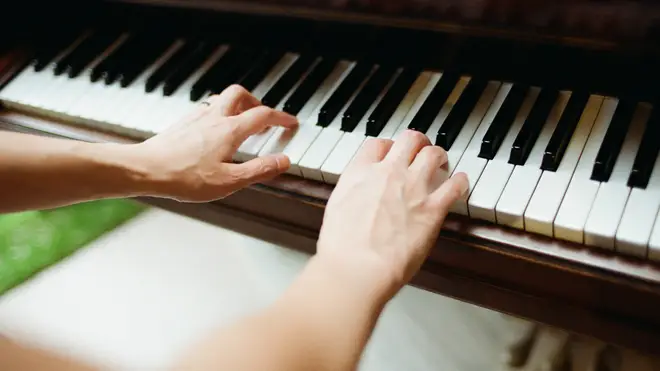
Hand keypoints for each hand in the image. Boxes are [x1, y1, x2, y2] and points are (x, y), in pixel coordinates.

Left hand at [136, 85, 297, 201]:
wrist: (145, 170)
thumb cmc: (184, 177)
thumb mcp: (229, 181)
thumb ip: (259, 170)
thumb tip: (283, 161)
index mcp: (230, 130)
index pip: (263, 115)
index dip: (281, 117)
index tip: (290, 122)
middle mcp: (213, 117)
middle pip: (240, 94)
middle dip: (256, 101)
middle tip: (263, 116)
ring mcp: (195, 118)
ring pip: (221, 98)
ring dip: (236, 105)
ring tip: (241, 122)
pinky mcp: (181, 123)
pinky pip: (205, 108)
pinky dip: (217, 113)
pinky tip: (213, 131)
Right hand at [316, 130, 467, 301]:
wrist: (357, 266)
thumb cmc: (342, 247)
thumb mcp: (336, 209)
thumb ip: (351, 196)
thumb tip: (357, 199)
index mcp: (360, 173)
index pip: (378, 144)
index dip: (388, 146)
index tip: (391, 152)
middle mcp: (388, 173)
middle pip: (409, 140)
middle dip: (417, 142)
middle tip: (421, 149)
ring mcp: (412, 188)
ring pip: (433, 154)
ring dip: (439, 156)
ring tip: (441, 161)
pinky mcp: (432, 209)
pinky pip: (454, 186)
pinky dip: (460, 182)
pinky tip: (461, 182)